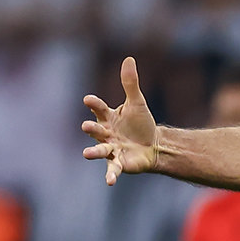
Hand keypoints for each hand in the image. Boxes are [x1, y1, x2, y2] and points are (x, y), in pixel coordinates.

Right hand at [81, 56, 159, 184]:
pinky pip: (113, 169)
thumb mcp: (137, 102)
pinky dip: (110, 176)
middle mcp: (106, 133)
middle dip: (91, 129)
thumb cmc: (141, 123)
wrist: (153, 145)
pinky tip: (109, 182)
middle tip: (86, 127)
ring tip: (86, 154)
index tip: (88, 100)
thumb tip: (129, 58)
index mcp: (108, 117)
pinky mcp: (119, 163)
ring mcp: (111, 149)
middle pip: (96, 130)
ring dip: (94, 151)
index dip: (94, 105)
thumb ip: (130, 83)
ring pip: (100, 150)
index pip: (98, 109)